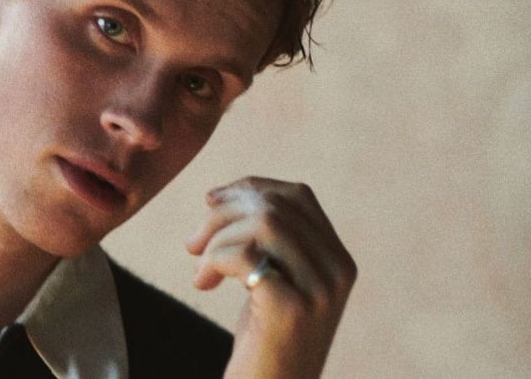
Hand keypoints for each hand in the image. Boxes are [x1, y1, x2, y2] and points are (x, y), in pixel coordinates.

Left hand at [186, 177, 356, 377]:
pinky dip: (213, 259)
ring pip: (262, 224)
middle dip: (222, 214)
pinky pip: (244, 256)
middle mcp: (337, 272)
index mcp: (338, 260)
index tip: (211, 201)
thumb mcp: (275, 283)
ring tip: (199, 266)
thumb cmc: (264, 341)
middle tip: (193, 243)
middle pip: (275, 206)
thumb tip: (218, 196)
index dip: (250, 188)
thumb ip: (268, 242)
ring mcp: (318, 292)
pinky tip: (203, 283)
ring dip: (216, 238)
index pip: (298, 196)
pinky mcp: (290, 311)